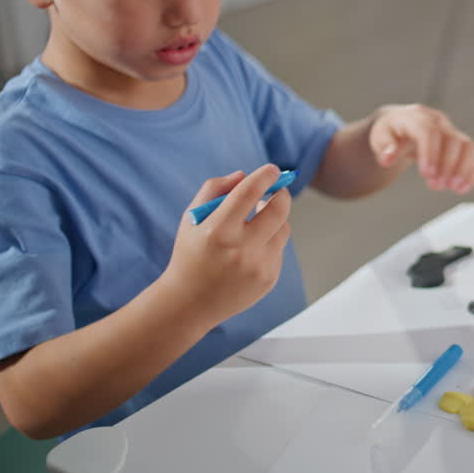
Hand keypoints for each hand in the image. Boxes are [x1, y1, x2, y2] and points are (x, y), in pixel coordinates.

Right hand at [161, 165, 292, 324]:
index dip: (265, 176)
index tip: (272, 169)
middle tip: (276, 189)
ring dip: (274, 220)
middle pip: (279, 210)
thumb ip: (215, 189)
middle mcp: (241, 249)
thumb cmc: (190, 254)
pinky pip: (279, 250)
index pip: (250, 193)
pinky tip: (250, 251)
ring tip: (256, 223)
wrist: (189, 303)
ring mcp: (258, 267)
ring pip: (283, 229)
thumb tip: (244, 175)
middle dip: (281, 194)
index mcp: (218, 230)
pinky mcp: (268, 279)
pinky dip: (269, 243)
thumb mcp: (192, 218)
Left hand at [370, 104, 473, 193]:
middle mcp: (438, 121)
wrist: (402, 124)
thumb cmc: (391, 131)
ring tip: (453, 188)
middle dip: (447, 165)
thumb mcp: (380, 136)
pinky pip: (472, 156)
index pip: (429, 131)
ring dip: (463, 169)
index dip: (430, 153)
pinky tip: (462, 188)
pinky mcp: (459, 143)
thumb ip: (384, 147)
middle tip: (436, 185)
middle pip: (452, 140)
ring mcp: (451, 131)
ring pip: (467, 146)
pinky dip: (471, 172)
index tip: (426, 174)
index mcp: (417, 117)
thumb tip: (388, 158)